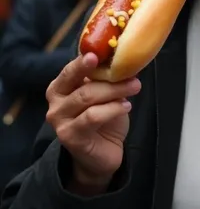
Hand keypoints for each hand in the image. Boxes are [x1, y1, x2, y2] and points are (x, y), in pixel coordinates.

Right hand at [45, 53, 140, 190]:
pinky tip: (126, 107)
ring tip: (134, 88)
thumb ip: (106, 80)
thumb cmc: (104, 119)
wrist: (102, 154)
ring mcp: (60, 121)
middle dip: (110, 79)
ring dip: (115, 92)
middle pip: (82, 85)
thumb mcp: (105, 95)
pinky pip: (92, 117)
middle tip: (132, 77)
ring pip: (87, 98)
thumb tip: (124, 60)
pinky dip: (112, 109)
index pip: (70, 70)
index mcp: (60, 87)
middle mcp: (55, 103)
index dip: (82, 62)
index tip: (96, 55)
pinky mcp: (69, 136)